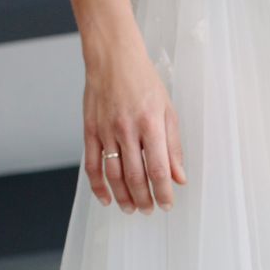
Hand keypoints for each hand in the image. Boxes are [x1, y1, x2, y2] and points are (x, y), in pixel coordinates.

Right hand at [82, 45, 186, 212]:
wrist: (113, 58)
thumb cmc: (144, 81)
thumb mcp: (167, 110)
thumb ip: (173, 146)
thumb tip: (180, 177)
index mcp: (150, 124)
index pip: (158, 169)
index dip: (163, 192)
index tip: (167, 204)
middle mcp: (127, 129)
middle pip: (135, 176)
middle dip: (144, 199)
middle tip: (149, 211)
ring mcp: (106, 131)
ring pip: (113, 174)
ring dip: (123, 197)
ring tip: (131, 209)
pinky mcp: (90, 130)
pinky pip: (92, 164)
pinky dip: (98, 185)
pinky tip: (106, 198)